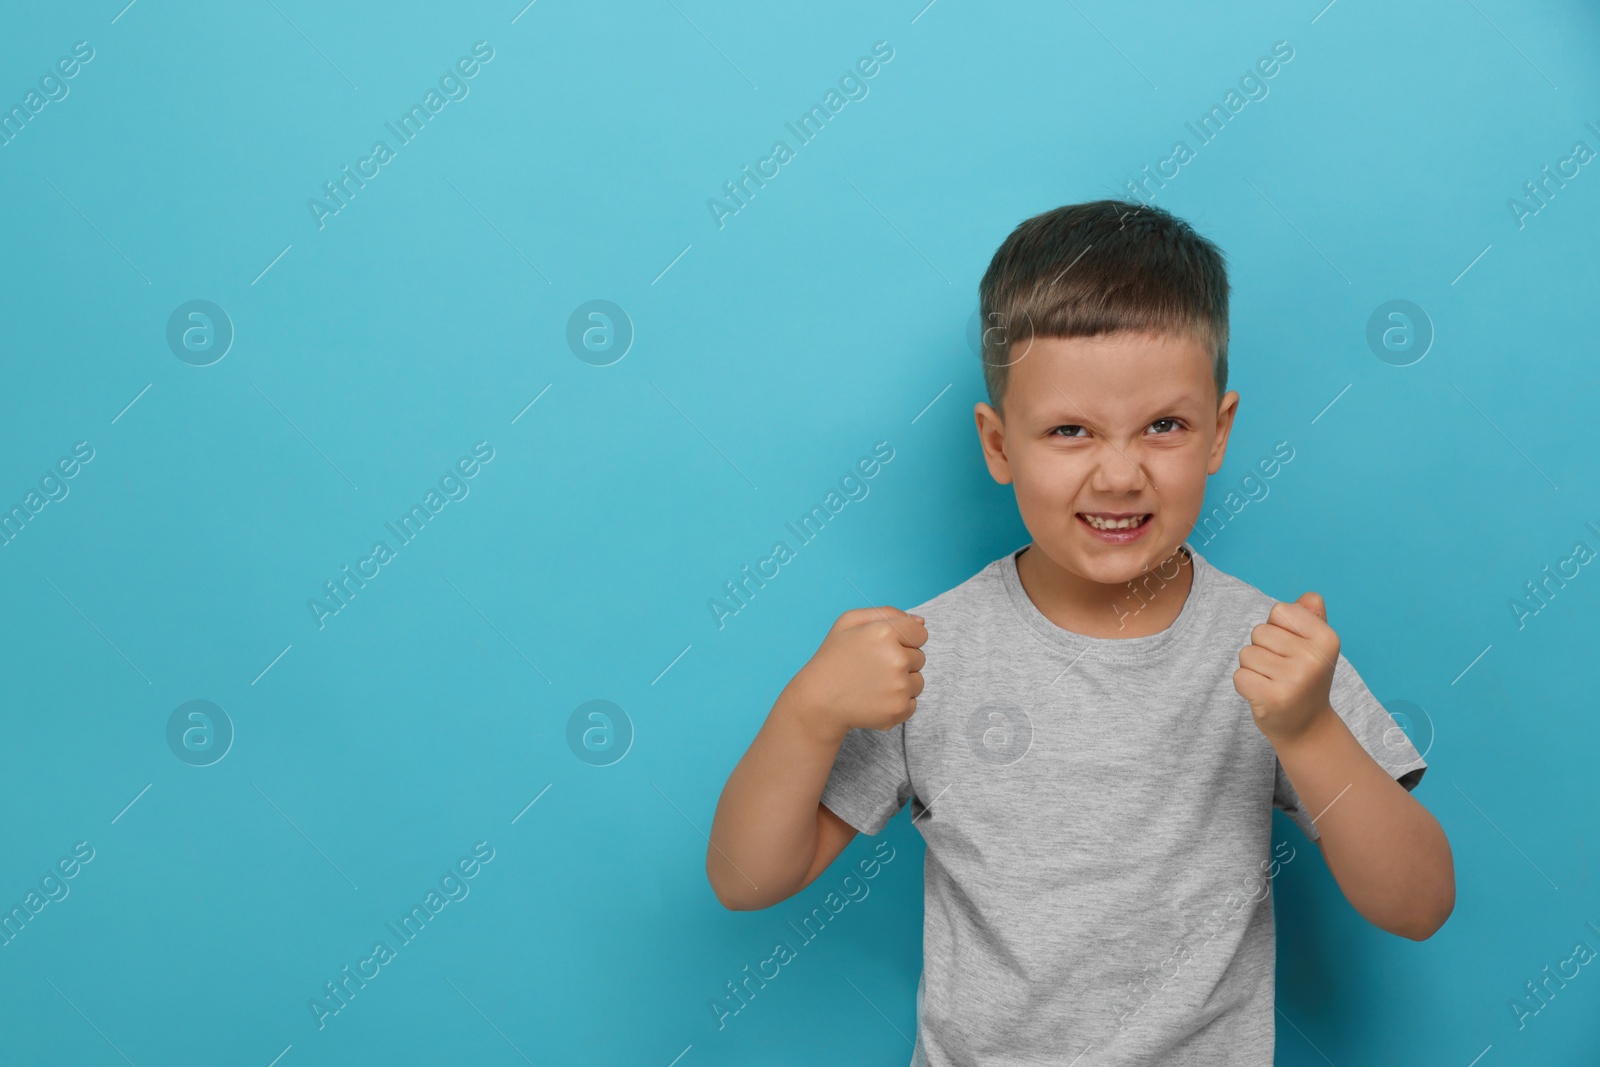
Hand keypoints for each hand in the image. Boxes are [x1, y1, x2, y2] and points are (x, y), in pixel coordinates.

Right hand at [783, 606, 927, 741]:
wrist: (818, 701)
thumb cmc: (833, 658)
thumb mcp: (848, 622)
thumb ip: (886, 613)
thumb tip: (920, 621)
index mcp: (885, 633)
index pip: (920, 633)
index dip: (904, 639)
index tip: (886, 647)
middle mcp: (896, 659)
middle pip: (920, 657)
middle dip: (901, 661)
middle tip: (873, 667)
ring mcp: (899, 686)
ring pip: (918, 681)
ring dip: (902, 682)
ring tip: (874, 684)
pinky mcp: (899, 709)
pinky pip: (913, 702)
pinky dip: (897, 703)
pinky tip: (875, 699)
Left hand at [1233, 591, 1338, 745]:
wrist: (1307, 727)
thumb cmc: (1305, 677)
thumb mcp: (1315, 645)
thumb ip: (1310, 617)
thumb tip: (1310, 597)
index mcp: (1327, 638)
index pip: (1280, 610)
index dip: (1278, 628)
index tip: (1291, 649)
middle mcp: (1314, 658)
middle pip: (1259, 632)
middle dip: (1263, 649)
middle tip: (1282, 670)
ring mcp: (1295, 680)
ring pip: (1246, 653)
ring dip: (1253, 668)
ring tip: (1274, 682)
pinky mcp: (1274, 698)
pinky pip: (1239, 676)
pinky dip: (1246, 685)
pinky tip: (1265, 695)